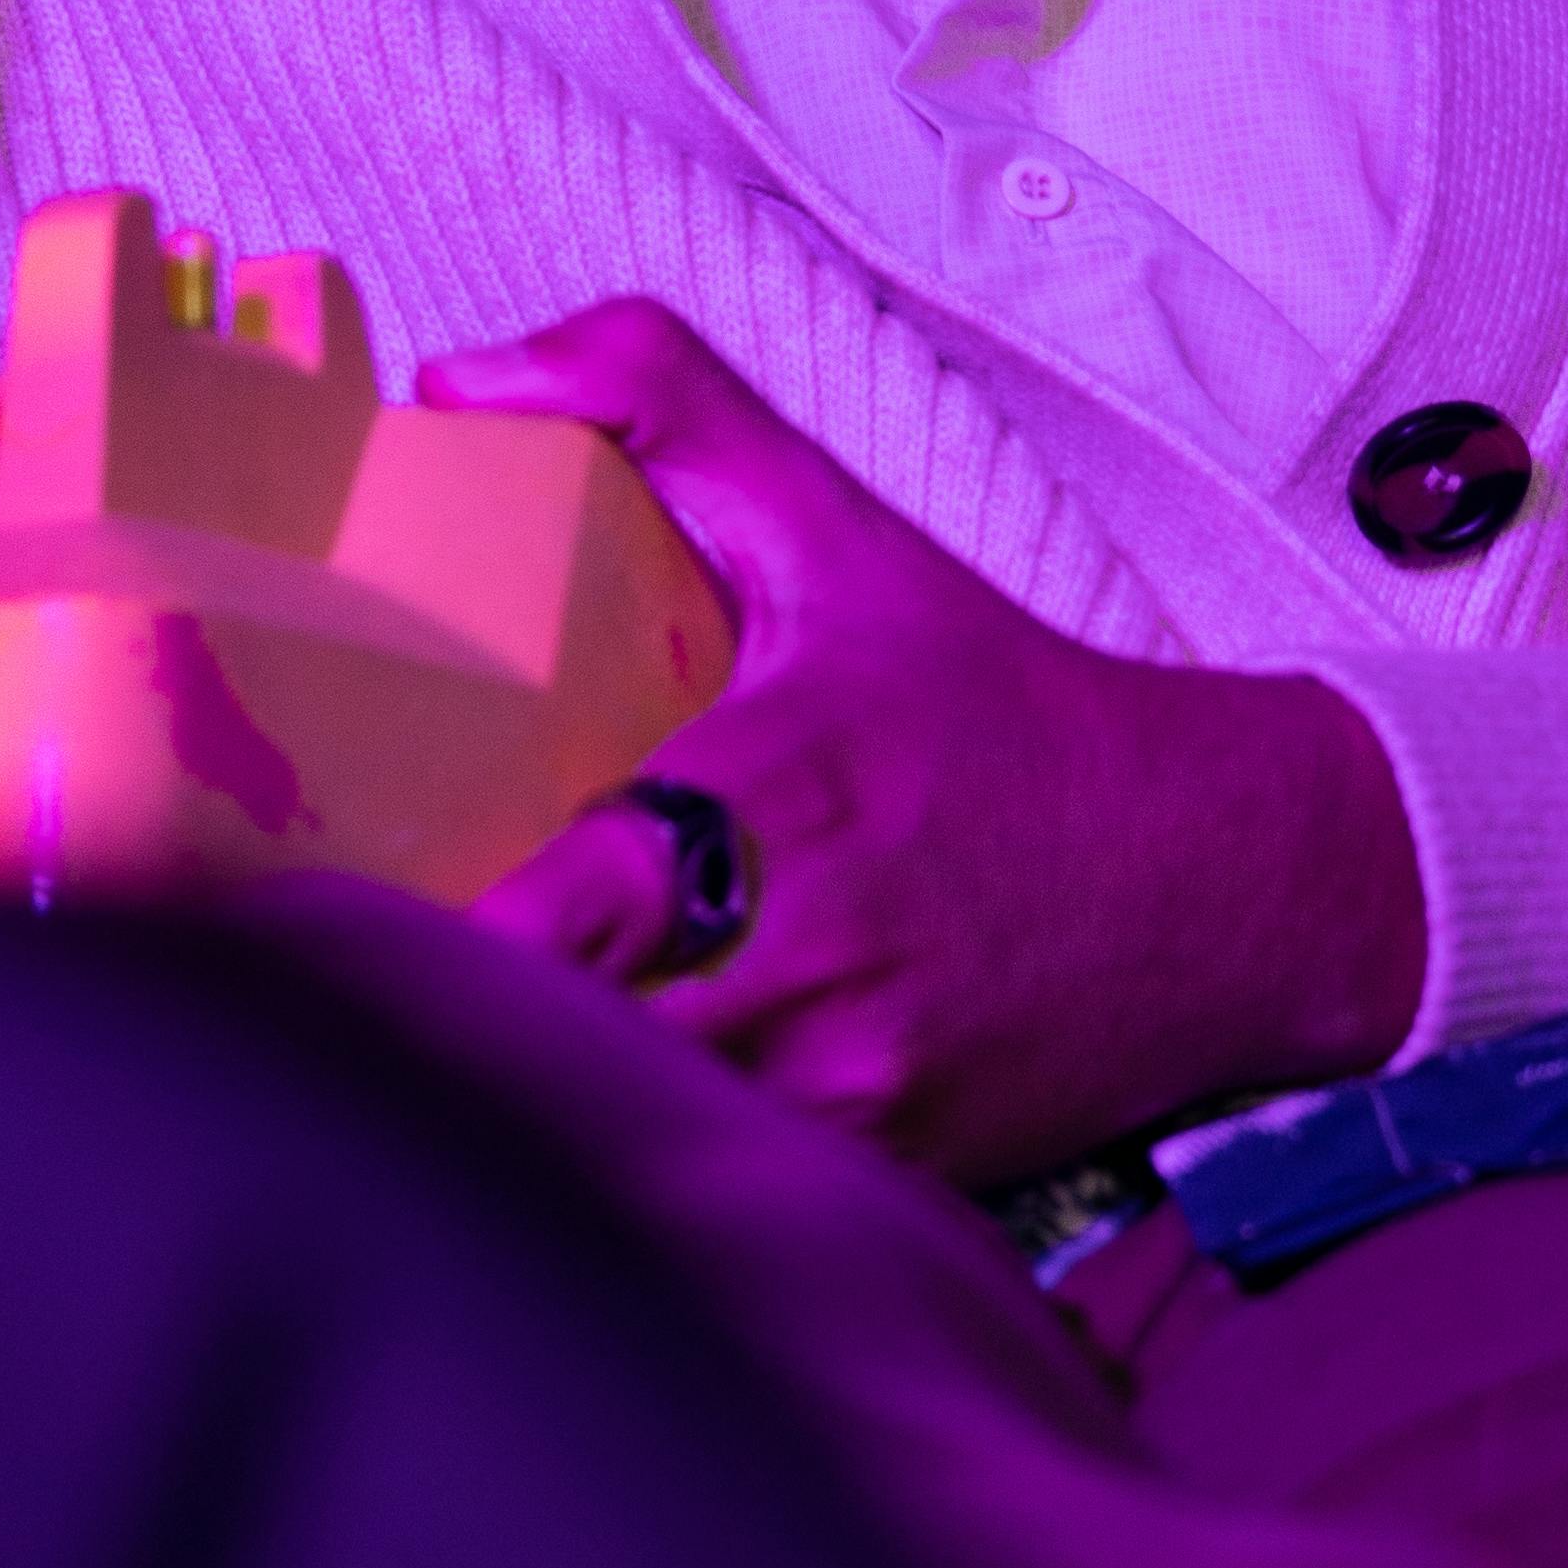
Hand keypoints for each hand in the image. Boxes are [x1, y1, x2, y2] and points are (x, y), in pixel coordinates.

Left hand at [432, 299, 1425, 1181]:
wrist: (1224, 881)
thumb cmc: (997, 708)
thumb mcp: (840, 529)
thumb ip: (660, 406)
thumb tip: (460, 372)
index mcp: (774, 795)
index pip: (569, 907)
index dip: (448, 942)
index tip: (342, 924)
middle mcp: (807, 961)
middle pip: (567, 1052)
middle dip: (462, 1038)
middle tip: (356, 1008)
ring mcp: (847, 1091)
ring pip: (631, 1141)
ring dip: (541, 1108)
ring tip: (447, 1068)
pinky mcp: (884, 1179)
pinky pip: (726, 1195)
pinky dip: (650, 1169)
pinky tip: (590, 1135)